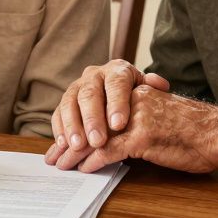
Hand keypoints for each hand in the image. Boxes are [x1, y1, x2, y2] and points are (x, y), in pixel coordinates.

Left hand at [46, 84, 217, 173]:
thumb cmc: (196, 131)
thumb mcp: (162, 116)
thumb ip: (138, 119)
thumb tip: (115, 137)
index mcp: (137, 91)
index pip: (96, 105)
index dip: (76, 123)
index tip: (62, 140)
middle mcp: (134, 99)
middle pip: (90, 118)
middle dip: (68, 139)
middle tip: (53, 156)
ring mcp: (138, 116)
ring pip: (96, 135)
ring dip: (75, 152)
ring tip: (61, 165)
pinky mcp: (144, 136)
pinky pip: (111, 149)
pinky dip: (94, 161)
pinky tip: (84, 169)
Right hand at [48, 59, 170, 154]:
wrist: (118, 97)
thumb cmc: (136, 98)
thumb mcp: (147, 91)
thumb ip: (153, 88)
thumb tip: (159, 84)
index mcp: (117, 70)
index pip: (116, 84)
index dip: (116, 104)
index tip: (119, 125)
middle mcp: (94, 75)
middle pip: (90, 94)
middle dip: (92, 119)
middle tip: (97, 141)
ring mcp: (77, 87)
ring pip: (70, 102)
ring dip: (73, 126)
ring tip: (77, 146)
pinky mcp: (65, 101)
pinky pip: (58, 112)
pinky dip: (59, 129)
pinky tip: (63, 144)